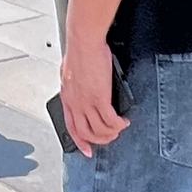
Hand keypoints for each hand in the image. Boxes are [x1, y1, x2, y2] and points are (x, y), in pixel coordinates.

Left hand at [60, 37, 129, 157]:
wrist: (84, 42)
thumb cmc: (79, 51)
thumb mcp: (70, 73)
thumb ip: (75, 86)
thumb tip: (81, 89)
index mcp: (67, 97)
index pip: (70, 126)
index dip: (79, 141)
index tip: (87, 150)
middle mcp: (75, 103)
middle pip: (85, 132)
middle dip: (99, 140)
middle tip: (109, 139)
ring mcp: (86, 102)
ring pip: (99, 130)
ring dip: (111, 134)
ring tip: (119, 129)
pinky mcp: (100, 98)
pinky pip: (111, 120)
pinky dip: (118, 125)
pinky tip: (124, 121)